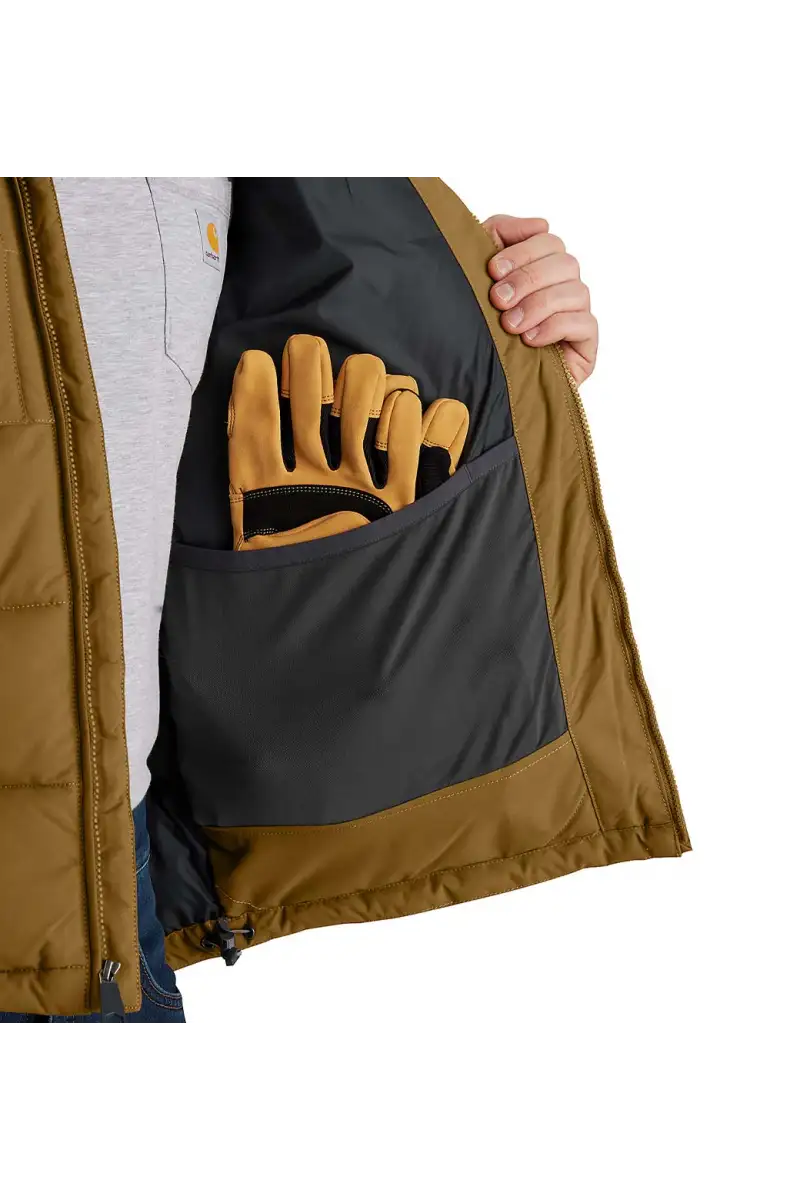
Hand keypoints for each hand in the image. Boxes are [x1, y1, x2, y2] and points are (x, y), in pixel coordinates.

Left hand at [483, 215, 597, 384]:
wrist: (478, 382)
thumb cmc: (478, 327)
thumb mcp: (479, 275)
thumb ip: (499, 235)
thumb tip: (539, 223)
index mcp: (540, 266)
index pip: (548, 239)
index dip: (523, 249)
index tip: (493, 269)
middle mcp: (563, 286)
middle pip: (564, 262)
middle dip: (527, 278)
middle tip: (497, 299)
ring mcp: (577, 315)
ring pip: (575, 290)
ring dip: (539, 304)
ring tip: (509, 325)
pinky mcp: (586, 344)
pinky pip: (584, 323)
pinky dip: (555, 327)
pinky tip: (530, 339)